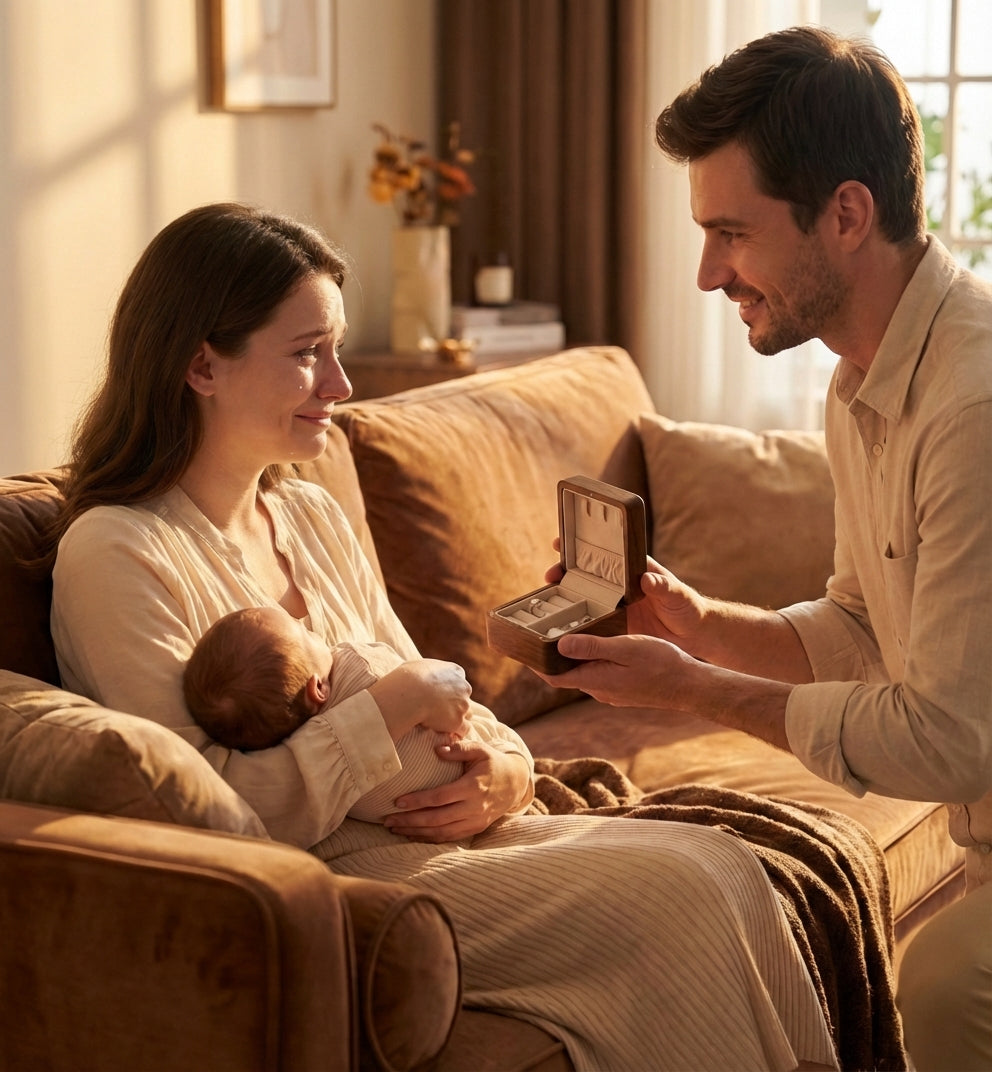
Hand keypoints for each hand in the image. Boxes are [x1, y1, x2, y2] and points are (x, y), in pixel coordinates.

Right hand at [368, 659, 472, 739]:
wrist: (410, 694)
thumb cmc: (408, 678)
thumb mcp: (416, 665)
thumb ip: (425, 669)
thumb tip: (418, 672)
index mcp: (455, 671)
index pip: (459, 682)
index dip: (450, 691)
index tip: (440, 698)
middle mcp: (463, 687)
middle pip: (464, 698)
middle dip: (455, 705)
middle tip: (440, 712)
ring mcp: (462, 704)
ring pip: (466, 714)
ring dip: (457, 719)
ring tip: (444, 725)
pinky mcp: (458, 721)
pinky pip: (464, 730)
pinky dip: (457, 733)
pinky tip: (448, 735)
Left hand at [383, 740, 531, 841]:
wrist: (515, 783)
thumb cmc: (492, 763)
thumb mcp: (480, 750)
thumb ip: (460, 749)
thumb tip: (437, 749)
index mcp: (473, 787)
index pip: (440, 797)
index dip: (418, 801)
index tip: (397, 802)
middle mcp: (474, 807)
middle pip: (437, 819)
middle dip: (410, 821)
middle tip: (387, 820)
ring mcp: (475, 820)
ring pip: (441, 832)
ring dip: (416, 832)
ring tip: (394, 829)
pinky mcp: (475, 828)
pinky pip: (449, 837)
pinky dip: (429, 838)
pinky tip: (413, 835)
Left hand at [538, 631, 700, 709]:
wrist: (689, 686)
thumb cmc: (661, 664)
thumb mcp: (625, 648)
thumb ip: (593, 646)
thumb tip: (561, 644)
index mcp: (595, 680)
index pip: (552, 676)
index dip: (534, 663)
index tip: (519, 647)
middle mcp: (598, 689)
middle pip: (564, 674)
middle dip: (550, 657)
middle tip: (537, 634)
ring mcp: (611, 691)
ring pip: (581, 672)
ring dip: (570, 657)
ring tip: (562, 633)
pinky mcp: (622, 688)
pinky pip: (597, 673)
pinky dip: (588, 659)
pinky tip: (593, 643)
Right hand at [546, 542, 707, 658]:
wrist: (693, 634)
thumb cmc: (687, 607)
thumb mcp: (677, 593)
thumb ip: (664, 585)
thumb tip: (648, 578)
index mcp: (632, 570)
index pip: (603, 553)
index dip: (580, 546)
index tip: (561, 541)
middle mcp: (619, 586)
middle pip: (586, 574)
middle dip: (565, 571)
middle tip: (550, 574)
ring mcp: (614, 606)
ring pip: (585, 598)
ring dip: (566, 596)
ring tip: (549, 597)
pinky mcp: (614, 626)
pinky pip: (592, 622)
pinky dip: (577, 622)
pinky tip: (562, 626)